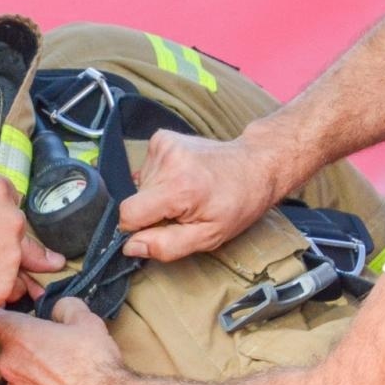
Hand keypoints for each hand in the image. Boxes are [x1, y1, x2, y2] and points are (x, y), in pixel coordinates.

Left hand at [0, 298, 128, 384]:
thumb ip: (64, 306)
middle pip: (12, 346)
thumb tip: (58, 309)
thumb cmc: (93, 363)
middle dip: (30, 344)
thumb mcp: (85, 320)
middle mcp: (9, 363)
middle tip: (57, 345)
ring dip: (35, 369)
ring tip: (65, 372)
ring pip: (20, 372)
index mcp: (19, 335)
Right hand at [119, 131, 282, 261]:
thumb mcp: (208, 237)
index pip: (129, 214)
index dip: (138, 228)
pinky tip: (183, 177)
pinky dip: (160, 177)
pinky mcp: (162, 138)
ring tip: (187, 191)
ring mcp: (164, 146)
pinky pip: (146, 168)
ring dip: (159, 193)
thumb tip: (131, 246)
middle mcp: (168, 163)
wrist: (255, 165)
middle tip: (183, 209)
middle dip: (154, 210)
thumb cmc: (237, 203)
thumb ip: (166, 246)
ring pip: (140, 185)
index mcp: (179, 189)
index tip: (159, 228)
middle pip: (135, 199)